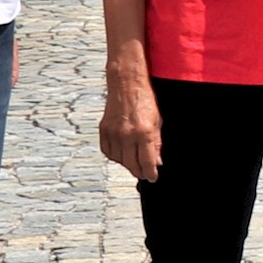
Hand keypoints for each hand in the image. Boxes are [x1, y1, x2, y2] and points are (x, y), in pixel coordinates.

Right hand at [100, 65, 163, 181]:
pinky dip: (115, 156)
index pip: (146, 162)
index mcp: (144, 133)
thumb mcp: (158, 122)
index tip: (153, 178)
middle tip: (145, 173)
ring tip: (135, 162)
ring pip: (119, 160)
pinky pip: (108, 151)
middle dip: (139, 172)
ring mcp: (113, 133)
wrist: (126, 85)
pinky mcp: (103, 130)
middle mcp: (127, 135)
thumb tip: (156, 162)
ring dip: (127, 164)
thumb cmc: (145, 101)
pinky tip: (122, 154)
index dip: (150, 173)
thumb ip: (157, 143)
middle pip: (131, 164)